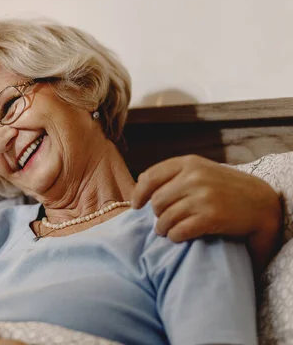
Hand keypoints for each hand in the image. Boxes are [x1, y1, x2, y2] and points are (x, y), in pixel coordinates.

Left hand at [131, 155, 282, 270]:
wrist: (262, 203)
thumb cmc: (226, 188)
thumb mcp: (201, 171)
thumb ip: (174, 174)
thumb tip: (140, 182)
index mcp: (189, 163)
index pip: (150, 177)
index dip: (139, 194)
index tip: (136, 205)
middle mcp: (194, 177)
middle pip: (157, 201)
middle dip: (157, 214)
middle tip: (162, 221)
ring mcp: (203, 196)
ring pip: (165, 218)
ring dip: (163, 228)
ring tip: (168, 231)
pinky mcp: (211, 217)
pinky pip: (179, 231)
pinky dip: (175, 237)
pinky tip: (179, 237)